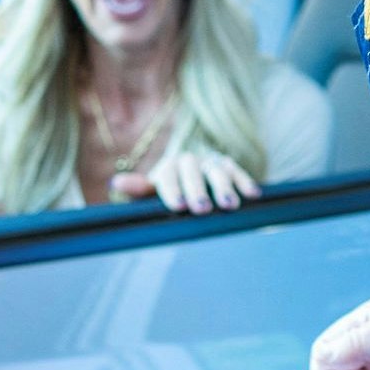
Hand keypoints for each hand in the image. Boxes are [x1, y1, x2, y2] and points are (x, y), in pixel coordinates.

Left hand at [112, 149, 258, 212]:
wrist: (190, 174)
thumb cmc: (169, 191)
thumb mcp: (153, 191)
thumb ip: (138, 189)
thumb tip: (117, 183)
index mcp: (168, 167)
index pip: (169, 175)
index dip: (173, 190)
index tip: (178, 206)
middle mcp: (189, 161)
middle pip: (193, 172)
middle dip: (198, 190)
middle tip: (201, 209)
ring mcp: (210, 163)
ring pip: (217, 171)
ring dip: (224, 187)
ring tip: (229, 205)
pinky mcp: (229, 166)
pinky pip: (238, 172)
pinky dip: (245, 182)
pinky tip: (253, 195)